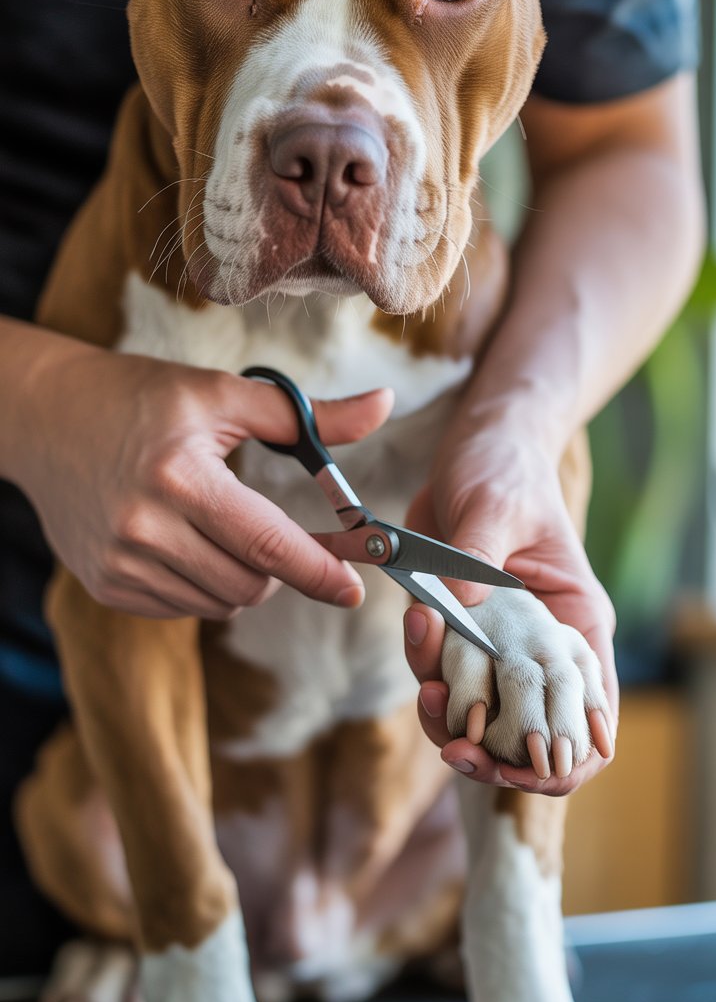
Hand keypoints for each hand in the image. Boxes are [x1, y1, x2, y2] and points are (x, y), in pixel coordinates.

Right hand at [18, 342, 392, 618]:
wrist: (47, 420)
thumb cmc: (141, 399)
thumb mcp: (221, 393)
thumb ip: (305, 415)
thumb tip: (382, 406)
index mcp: (180, 476)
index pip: (268, 544)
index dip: (319, 571)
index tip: (353, 587)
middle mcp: (144, 527)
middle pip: (250, 584)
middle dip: (280, 569)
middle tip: (279, 535)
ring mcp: (120, 563)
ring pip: (219, 603)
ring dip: (242, 579)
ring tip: (222, 530)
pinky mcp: (106, 585)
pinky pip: (183, 608)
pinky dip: (202, 586)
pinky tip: (185, 543)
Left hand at [403, 436, 616, 794]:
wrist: (473, 446)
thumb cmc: (504, 470)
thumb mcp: (497, 505)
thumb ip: (477, 555)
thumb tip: (460, 609)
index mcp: (576, 626)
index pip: (591, 718)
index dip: (562, 761)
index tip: (514, 766)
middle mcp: (540, 645)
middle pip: (528, 734)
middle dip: (491, 756)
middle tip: (455, 748)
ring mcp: (494, 643)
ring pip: (475, 713)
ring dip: (447, 718)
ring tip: (425, 690)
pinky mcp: (455, 632)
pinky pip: (437, 674)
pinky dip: (423, 668)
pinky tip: (414, 629)